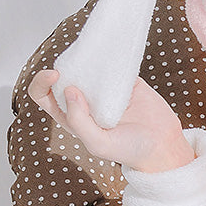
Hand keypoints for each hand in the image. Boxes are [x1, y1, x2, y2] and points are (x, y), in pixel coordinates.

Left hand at [27, 69, 194, 171]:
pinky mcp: (121, 79)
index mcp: (71, 117)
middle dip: (65, 67)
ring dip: (84, 58)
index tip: (56, 76)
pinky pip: (108, 62)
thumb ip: (78, 121)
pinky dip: (106, 55)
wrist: (163, 146)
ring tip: (94, 63)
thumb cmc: (130, 150)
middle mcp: (83, 101)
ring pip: (83, 65)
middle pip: (61, 75)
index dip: (42, 82)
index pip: (42, 95)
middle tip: (80, 69)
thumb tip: (69, 89)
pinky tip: (109, 55)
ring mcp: (101, 89)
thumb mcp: (98, 144)